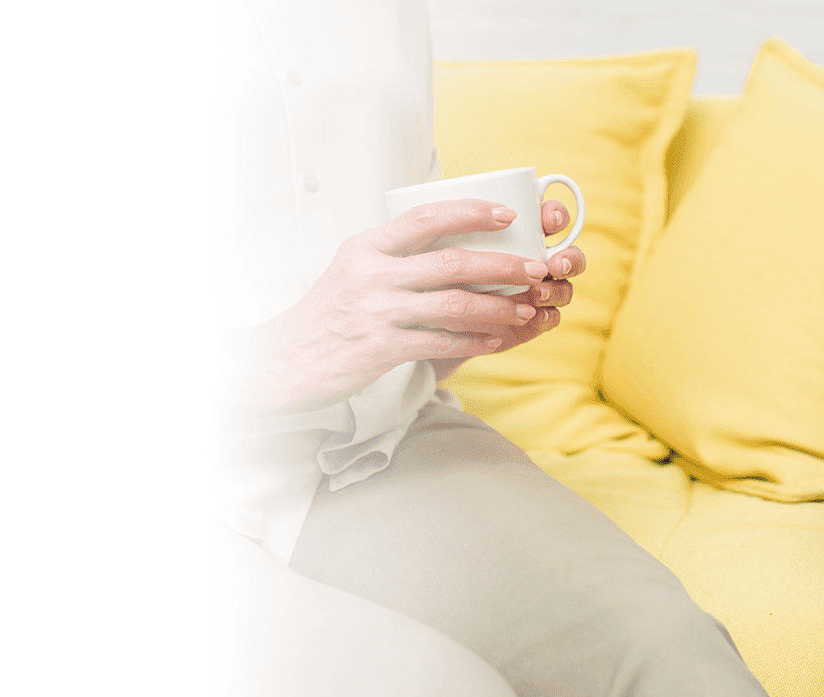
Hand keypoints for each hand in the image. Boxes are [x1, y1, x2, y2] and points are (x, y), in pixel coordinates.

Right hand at [250, 198, 555, 414]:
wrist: (288, 357)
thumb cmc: (330, 311)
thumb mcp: (353, 267)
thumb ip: (393, 253)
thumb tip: (449, 239)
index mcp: (367, 246)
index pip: (426, 218)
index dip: (471, 213)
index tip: (507, 215)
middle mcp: (373, 274)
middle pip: (451, 262)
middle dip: (501, 265)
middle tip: (536, 268)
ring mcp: (378, 311)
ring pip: (453, 304)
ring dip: (497, 306)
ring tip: (525, 307)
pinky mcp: (383, 348)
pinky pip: (441, 341)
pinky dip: (474, 340)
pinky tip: (496, 340)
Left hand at [431, 201, 585, 378]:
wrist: (433, 318)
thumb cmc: (437, 270)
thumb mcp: (442, 242)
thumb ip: (456, 221)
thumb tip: (460, 197)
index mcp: (522, 232)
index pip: (550, 217)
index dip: (556, 214)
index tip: (548, 219)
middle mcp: (535, 260)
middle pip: (569, 253)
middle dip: (571, 256)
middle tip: (555, 263)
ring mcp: (536, 291)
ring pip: (564, 287)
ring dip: (558, 289)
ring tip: (538, 293)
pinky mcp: (530, 320)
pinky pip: (551, 318)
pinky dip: (546, 316)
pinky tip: (534, 315)